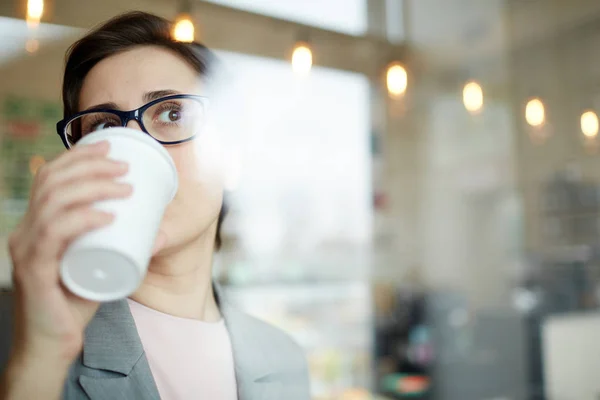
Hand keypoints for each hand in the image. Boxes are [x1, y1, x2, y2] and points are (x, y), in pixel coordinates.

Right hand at [7, 141, 131, 363]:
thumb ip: (126, 248)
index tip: (111, 146)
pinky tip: (107, 215)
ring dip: (93, 187)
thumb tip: (162, 232)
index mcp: (37, 225)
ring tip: (125, 186)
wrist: (52, 346)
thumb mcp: (102, 265)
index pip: (50, 177)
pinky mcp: (34, 271)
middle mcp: (26, 232)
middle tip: (125, 166)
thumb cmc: (76, 303)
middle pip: (52, 182)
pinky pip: (55, 235)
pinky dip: (83, 219)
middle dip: (90, 166)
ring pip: (54, 202)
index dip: (78, 156)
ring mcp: (27, 250)